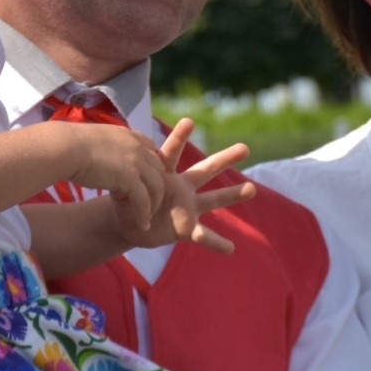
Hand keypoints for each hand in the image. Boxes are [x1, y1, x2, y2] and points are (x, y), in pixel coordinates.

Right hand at [60, 124, 166, 229]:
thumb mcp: (95, 141)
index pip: (152, 150)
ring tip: (147, 219)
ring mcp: (136, 162)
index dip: (151, 167)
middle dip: (157, 188)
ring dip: (154, 204)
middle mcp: (137, 147)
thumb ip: (105, 148)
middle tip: (150, 204)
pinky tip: (142, 226)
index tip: (144, 182)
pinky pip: (144, 201)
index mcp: (129, 136)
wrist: (64, 148)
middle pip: (159, 170)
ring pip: (157, 187)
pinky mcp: (130, 178)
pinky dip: (144, 215)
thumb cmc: (69, 145)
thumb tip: (95, 154)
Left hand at [119, 119, 255, 252]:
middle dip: (225, 159)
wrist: (130, 223)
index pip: (172, 152)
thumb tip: (119, 175)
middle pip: (207, 170)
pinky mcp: (187, 228)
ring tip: (252, 189)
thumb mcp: (123, 190)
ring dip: (232, 195)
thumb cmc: (128, 200)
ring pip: (214, 199)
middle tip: (245, 148)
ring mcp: (187, 207)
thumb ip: (127, 185)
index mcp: (165, 174)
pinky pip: (204, 235)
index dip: (179, 137)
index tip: (189, 122)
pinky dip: (216, 242)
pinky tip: (231, 248)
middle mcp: (182, 187)